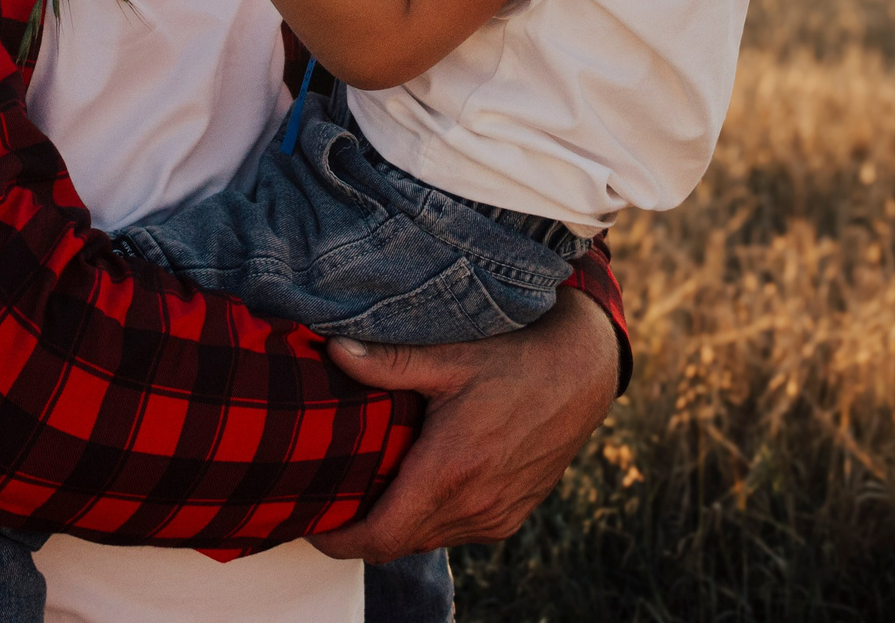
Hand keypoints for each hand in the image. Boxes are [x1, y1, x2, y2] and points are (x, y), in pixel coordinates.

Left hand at [306, 289, 618, 561]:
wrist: (581, 374)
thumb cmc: (515, 361)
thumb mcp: (449, 358)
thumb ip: (388, 362)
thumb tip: (334, 350)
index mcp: (451, 471)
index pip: (380, 536)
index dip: (339, 539)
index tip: (313, 522)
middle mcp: (475, 505)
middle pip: (398, 543)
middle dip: (362, 529)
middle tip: (333, 498)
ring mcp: (495, 517)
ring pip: (427, 539)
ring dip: (399, 524)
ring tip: (371, 488)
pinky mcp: (511, 517)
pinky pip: (457, 532)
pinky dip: (431, 519)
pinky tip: (420, 485)